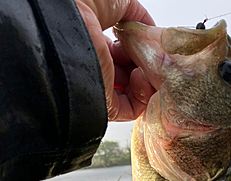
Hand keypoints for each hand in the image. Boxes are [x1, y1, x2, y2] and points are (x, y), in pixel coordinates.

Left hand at [75, 0, 154, 120]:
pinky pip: (132, 109)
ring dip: (147, 80)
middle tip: (152, 56)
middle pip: (130, 75)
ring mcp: (100, 86)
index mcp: (96, 44)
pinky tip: (141, 76)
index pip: (123, 57)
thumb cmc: (82, 5)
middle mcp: (97, 67)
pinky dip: (144, 95)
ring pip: (133, 94)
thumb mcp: (117, 2)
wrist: (67, 17)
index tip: (149, 45)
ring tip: (147, 65)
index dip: (140, 51)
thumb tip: (151, 32)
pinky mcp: (105, 104)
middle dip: (146, 66)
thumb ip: (137, 16)